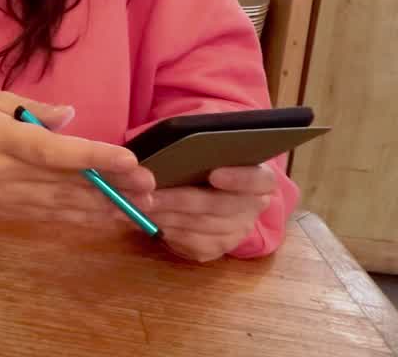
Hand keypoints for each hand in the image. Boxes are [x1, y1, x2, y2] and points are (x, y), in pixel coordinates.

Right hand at [0, 91, 154, 230]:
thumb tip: (73, 118)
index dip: (92, 158)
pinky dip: (79, 216)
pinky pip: (48, 215)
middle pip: (62, 183)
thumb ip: (36, 110)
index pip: (50, 152)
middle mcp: (0, 172)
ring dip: (102, 207)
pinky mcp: (4, 210)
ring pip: (60, 205)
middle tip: (149, 186)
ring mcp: (2, 196)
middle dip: (110, 186)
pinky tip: (107, 215)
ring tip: (139, 206)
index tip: (128, 160)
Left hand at [147, 164, 276, 261]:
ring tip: (136, 205)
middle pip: (220, 205)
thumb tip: (168, 153)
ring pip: (200, 226)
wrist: (215, 194)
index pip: (260, 179)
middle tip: (147, 194)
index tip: (214, 174)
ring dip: (165, 215)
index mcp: (260, 179)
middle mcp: (253, 207)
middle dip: (179, 199)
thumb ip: (198, 150)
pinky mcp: (217, 248)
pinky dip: (164, 229)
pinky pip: (190, 242)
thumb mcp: (208, 152)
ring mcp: (237, 231)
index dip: (239, 178)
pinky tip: (142, 220)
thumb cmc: (207, 164)